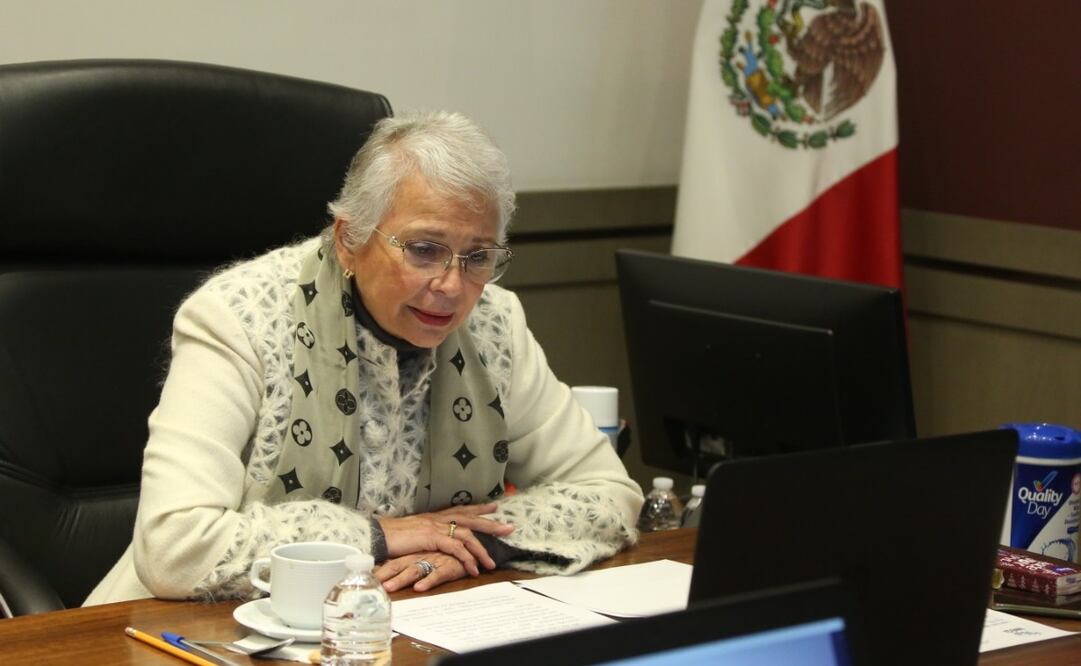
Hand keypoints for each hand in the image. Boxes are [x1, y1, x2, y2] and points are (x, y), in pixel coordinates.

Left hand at [376, 552, 467, 592]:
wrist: (471, 548)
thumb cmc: (449, 554)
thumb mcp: (427, 558)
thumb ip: (412, 565)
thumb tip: (393, 576)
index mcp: (414, 553)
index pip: (393, 561)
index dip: (379, 569)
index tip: (362, 579)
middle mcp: (421, 556)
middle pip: (399, 565)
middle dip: (384, 576)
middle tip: (368, 584)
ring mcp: (434, 560)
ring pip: (415, 569)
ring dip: (401, 579)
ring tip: (389, 588)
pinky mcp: (448, 566)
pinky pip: (437, 574)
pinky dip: (428, 581)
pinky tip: (419, 588)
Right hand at [377, 503, 513, 575]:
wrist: (376, 535)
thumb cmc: (390, 537)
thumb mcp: (411, 534)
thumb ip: (424, 535)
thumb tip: (430, 539)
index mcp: (433, 517)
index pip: (460, 509)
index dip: (478, 508)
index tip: (494, 506)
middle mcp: (436, 518)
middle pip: (470, 518)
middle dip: (490, 523)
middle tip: (509, 527)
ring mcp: (435, 526)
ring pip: (466, 535)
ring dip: (481, 549)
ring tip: (492, 563)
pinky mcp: (432, 537)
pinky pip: (456, 548)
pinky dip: (467, 558)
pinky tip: (474, 568)